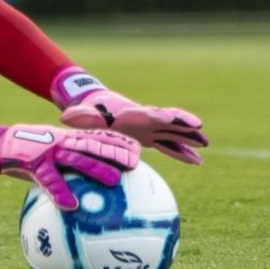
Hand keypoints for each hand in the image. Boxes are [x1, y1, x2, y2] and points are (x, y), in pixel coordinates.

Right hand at [0, 124, 139, 210]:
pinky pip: (48, 179)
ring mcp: (46, 150)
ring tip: (115, 182)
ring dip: (96, 168)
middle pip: (92, 145)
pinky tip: (70, 206)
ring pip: (75, 158)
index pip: (96, 137)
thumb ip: (64, 170)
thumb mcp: (46, 158)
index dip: (118, 142)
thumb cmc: (22, 156)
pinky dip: (60, 191)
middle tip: (137, 164)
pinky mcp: (31, 161)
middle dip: (116, 152)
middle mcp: (60, 141)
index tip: (140, 151)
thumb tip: (80, 194)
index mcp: (65, 139)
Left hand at [59, 89, 206, 163]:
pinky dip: (182, 153)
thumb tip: (64, 118)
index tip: (176, 118)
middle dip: (184, 124)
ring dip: (189, 138)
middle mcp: (147, 120)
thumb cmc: (92, 111)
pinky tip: (197, 162)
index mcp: (134, 114)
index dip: (164, 115)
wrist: (97, 107)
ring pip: (174, 133)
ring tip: (205, 144)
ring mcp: (151, 128)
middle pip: (170, 121)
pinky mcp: (151, 137)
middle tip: (200, 130)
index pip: (152, 114)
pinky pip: (170, 146)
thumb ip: (79, 117)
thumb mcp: (84, 114)